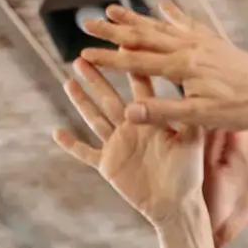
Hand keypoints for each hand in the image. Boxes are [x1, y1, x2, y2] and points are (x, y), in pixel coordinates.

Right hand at [54, 60, 205, 231]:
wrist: (177, 205)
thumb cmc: (188, 174)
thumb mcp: (192, 143)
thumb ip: (186, 118)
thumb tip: (188, 91)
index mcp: (152, 118)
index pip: (139, 86)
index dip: (129, 66)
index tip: (120, 42)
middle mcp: (131, 127)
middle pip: (110, 96)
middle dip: (96, 77)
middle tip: (82, 56)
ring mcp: (117, 144)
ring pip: (94, 117)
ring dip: (81, 101)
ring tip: (68, 80)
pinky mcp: (108, 164)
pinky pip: (85, 153)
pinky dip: (71, 145)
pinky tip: (56, 132)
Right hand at [78, 4, 247, 135]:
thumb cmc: (240, 110)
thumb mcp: (199, 117)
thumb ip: (162, 113)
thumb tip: (127, 113)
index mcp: (181, 67)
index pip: (134, 62)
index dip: (107, 59)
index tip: (82, 54)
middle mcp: (188, 47)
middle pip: (143, 36)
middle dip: (113, 30)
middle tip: (87, 22)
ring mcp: (202, 41)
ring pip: (161, 26)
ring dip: (136, 18)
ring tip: (114, 8)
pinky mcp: (214, 41)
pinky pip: (188, 23)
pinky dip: (172, 15)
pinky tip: (163, 6)